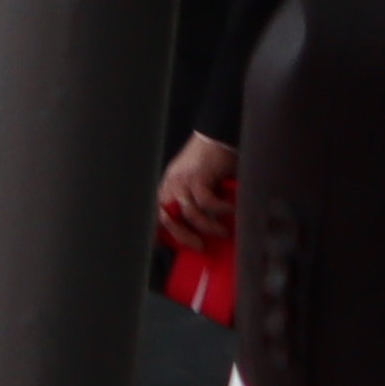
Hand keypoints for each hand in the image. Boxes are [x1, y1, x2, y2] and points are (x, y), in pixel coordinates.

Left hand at [152, 134, 240, 256]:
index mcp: (167, 188)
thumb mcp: (196, 184)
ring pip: (189, 213)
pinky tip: (230, 210)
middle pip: (167, 218)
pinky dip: (220, 209)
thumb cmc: (209, 162)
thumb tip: (202, 230)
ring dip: (207, 226)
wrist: (215, 138)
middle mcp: (170, 185)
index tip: (157, 247)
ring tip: (222, 232)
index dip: (154, 232)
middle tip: (199, 246)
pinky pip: (206, 201)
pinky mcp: (197, 177)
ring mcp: (182, 181)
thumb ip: (194, 202)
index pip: (156, 214)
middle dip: (183, 236)